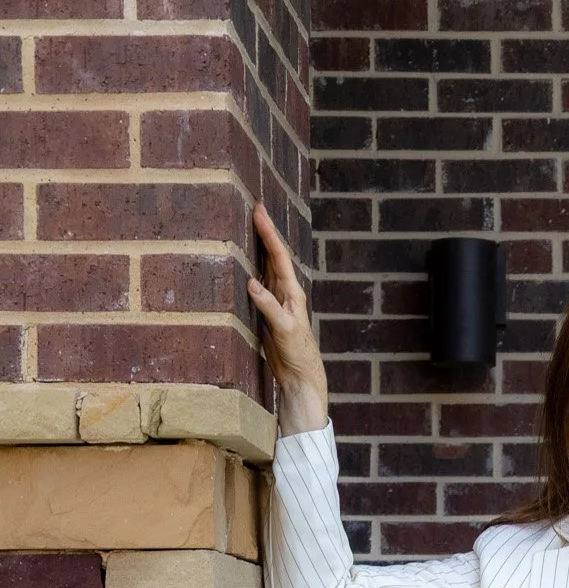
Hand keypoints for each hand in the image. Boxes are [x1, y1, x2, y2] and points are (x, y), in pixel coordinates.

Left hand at [248, 202, 328, 434]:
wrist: (303, 381)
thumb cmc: (286, 352)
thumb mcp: (270, 322)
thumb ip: (262, 300)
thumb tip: (247, 278)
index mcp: (286, 294)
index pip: (276, 258)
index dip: (266, 233)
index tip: (256, 209)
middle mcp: (291, 297)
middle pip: (280, 258)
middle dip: (269, 232)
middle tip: (257, 206)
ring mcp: (291, 312)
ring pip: (281, 275)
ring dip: (271, 251)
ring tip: (260, 227)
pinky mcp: (288, 332)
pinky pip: (274, 312)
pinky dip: (264, 298)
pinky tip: (252, 284)